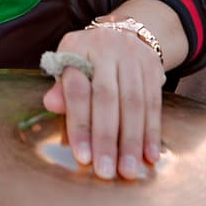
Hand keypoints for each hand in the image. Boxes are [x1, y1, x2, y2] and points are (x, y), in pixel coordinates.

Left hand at [42, 23, 164, 179]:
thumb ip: (61, 89)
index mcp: (77, 47)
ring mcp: (133, 55)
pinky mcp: (153, 66)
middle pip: (107, 99)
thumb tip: (51, 105)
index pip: (78, 89)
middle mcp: (106, 47)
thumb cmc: (86, 60)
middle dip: (107, 138)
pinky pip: (154, 103)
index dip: (80, 124)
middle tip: (105, 171)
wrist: (122, 34)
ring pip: (135, 103)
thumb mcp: (67, 67)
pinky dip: (152, 132)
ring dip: (132, 141)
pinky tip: (150, 155)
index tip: (82, 156)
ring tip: (129, 170)